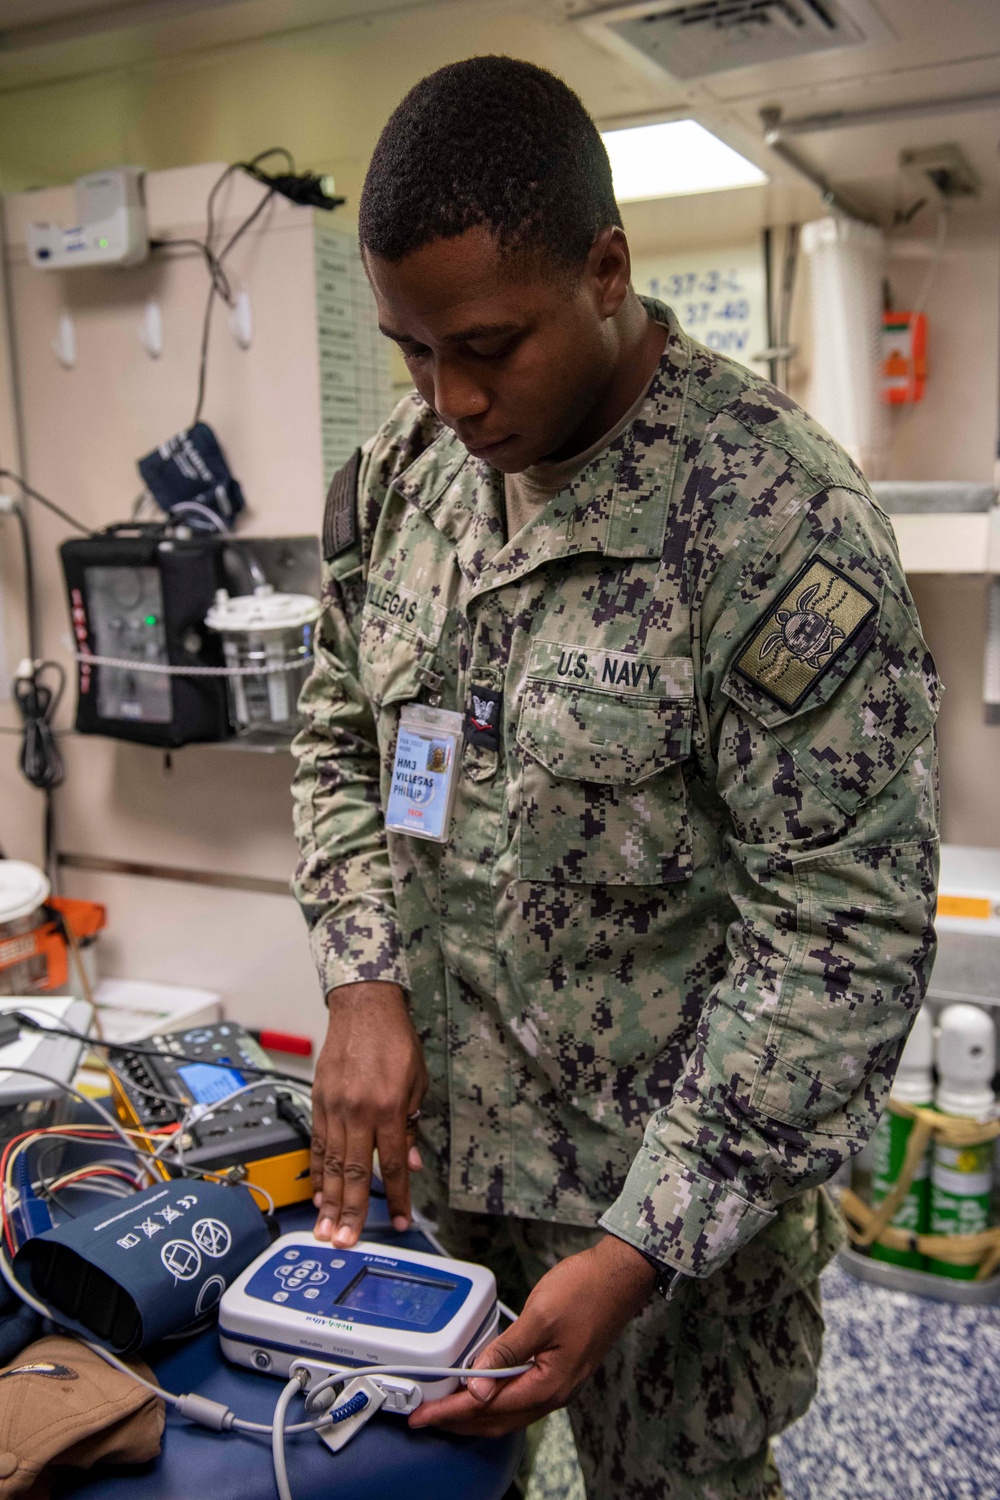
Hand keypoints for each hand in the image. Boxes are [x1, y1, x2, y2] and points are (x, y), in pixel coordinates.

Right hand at [311, 981, 427, 1246]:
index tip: (400, 1222)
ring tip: (326, 1230)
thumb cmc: (396, 1042)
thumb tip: (409, 1163)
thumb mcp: (417, 1082)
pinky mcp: (319, 1102)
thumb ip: (412, 1125)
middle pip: (355, 1172)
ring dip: (329, 1201)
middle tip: (346, 1243)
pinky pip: (317, 1144)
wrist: (364, 1008)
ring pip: (331, 1164)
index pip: (393, 1164)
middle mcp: (359, 1112)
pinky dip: (317, 1172)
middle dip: (351, 1212)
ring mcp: (335, 1108)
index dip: (397, 1197)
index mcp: (389, 1108)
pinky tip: (318, 1194)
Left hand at [408, 1233, 656, 1435]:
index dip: (452, 1412)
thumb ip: (506, 1351)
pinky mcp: (558, 1371)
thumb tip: (475, 1385)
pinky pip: (520, 1397)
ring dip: (475, 1413)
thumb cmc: (584, 1291)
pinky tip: (480, 1388)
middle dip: (458, 1421)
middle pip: (497, 1420)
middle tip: (424, 1417)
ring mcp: (558, 1384)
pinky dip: (494, 1399)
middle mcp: (554, 1393)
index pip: (489, 1407)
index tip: (422, 1415)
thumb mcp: (540, 1316)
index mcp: (549, 1385)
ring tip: (444, 1407)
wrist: (620, 1277)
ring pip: (508, 1412)